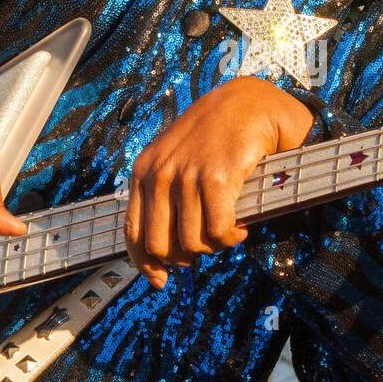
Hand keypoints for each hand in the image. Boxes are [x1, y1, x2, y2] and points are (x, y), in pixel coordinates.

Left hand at [125, 77, 314, 287]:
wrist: (250, 101)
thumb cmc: (216, 132)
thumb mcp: (177, 158)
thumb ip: (165, 194)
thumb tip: (167, 249)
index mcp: (143, 171)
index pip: (133, 233)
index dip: (145, 264)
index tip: (160, 280)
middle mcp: (159, 174)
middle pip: (160, 245)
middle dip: (185, 257)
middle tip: (207, 247)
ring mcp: (187, 175)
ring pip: (191, 243)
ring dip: (213, 247)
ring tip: (228, 231)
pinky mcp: (218, 178)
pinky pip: (218, 231)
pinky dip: (231, 238)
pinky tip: (241, 228)